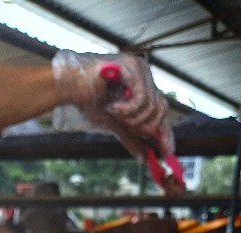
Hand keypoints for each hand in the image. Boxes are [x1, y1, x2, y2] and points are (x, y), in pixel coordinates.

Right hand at [52, 51, 172, 160]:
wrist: (72, 90)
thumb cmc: (89, 102)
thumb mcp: (114, 125)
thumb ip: (131, 138)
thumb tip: (143, 158)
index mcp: (142, 87)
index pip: (161, 111)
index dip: (166, 134)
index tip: (168, 153)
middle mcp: (144, 76)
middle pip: (161, 110)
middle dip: (144, 126)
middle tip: (126, 125)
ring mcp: (140, 69)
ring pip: (152, 106)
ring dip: (132, 118)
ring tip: (115, 113)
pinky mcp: (133, 67)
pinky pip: (143, 99)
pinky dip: (129, 110)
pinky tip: (114, 108)